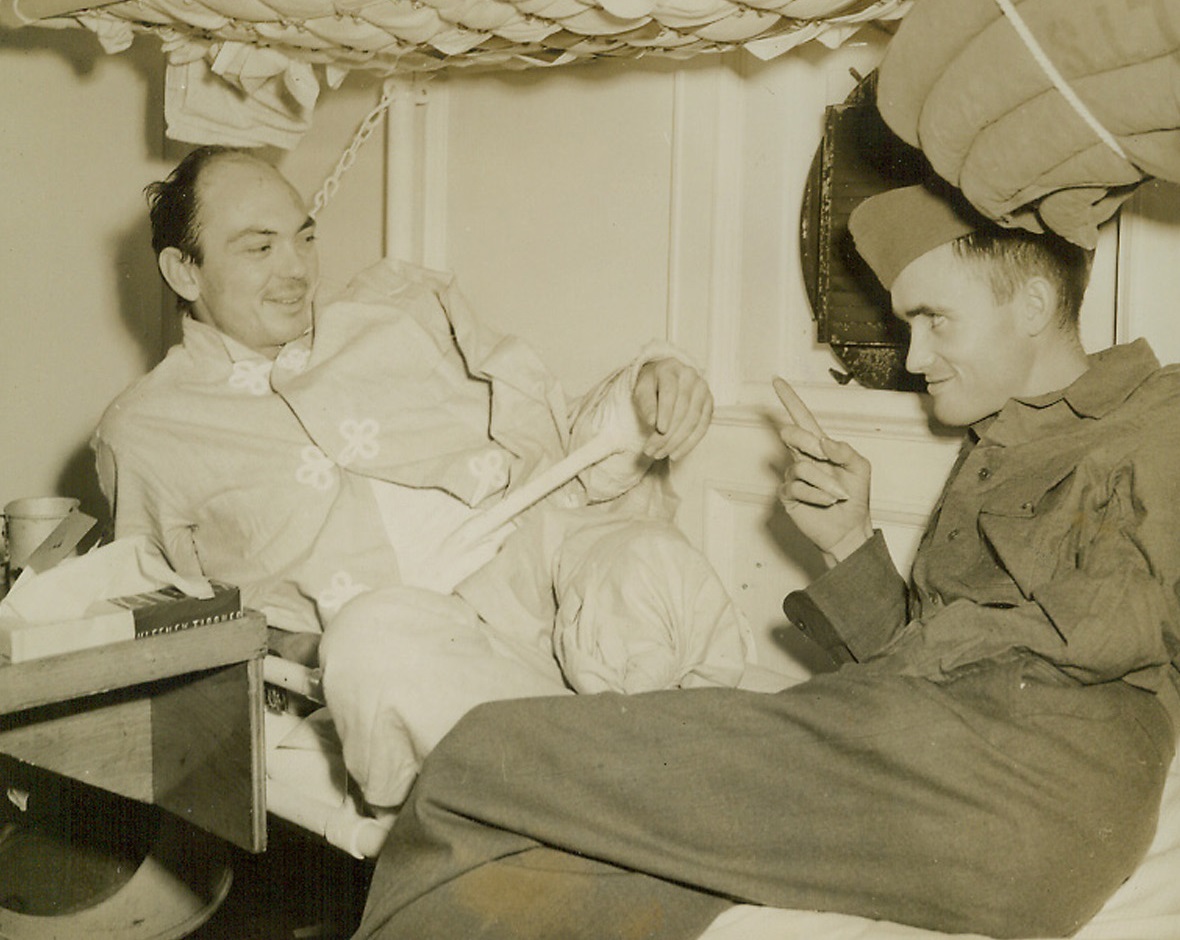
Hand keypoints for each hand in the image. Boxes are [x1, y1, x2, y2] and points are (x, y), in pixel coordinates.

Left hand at [633, 358, 713, 460]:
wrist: (665, 379)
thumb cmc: (651, 386)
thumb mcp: (641, 390)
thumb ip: (645, 403)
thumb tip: (652, 422)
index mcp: (671, 369)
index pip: (670, 393)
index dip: (665, 413)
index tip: (659, 431)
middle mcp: (690, 376)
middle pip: (682, 410)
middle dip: (667, 434)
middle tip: (651, 451)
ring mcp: (703, 389)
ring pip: (693, 420)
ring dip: (677, 442)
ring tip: (660, 454)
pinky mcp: (709, 402)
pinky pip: (702, 426)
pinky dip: (689, 443)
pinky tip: (676, 454)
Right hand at [774, 376, 872, 564]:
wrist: (850, 530)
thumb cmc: (856, 498)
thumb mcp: (860, 469)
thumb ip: (845, 451)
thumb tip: (823, 441)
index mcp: (820, 447)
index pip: (802, 418)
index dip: (789, 399)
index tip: (777, 380)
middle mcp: (803, 458)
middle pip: (791, 435)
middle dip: (808, 444)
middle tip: (824, 457)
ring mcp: (793, 476)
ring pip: (801, 467)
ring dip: (825, 483)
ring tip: (837, 496)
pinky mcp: (788, 495)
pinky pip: (797, 488)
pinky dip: (817, 496)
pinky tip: (826, 503)